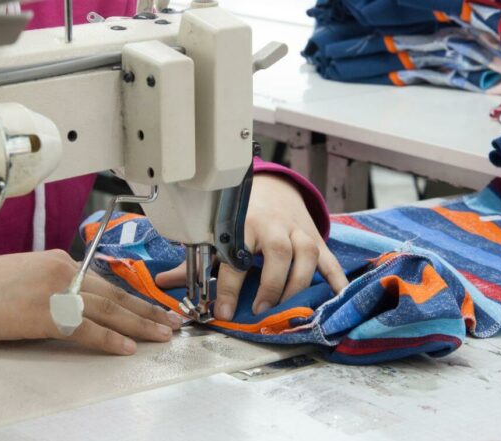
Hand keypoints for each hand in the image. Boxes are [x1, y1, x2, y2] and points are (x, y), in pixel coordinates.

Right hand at [0, 249, 181, 354]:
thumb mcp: (32, 275)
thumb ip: (61, 284)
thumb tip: (82, 302)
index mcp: (63, 261)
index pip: (108, 283)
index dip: (135, 298)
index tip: (155, 308)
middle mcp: (66, 271)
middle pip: (116, 295)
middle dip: (148, 310)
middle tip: (174, 322)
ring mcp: (56, 292)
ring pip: (109, 310)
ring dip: (140, 324)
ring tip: (163, 335)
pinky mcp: (44, 314)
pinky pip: (85, 329)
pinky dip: (109, 339)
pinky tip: (127, 347)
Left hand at [156, 173, 347, 319]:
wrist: (274, 189)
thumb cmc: (243, 216)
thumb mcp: (217, 235)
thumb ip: (195, 262)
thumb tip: (164, 281)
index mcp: (243, 223)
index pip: (235, 257)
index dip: (228, 286)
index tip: (222, 311)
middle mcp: (273, 226)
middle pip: (278, 251)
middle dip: (270, 284)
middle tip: (260, 310)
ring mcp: (298, 231)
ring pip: (306, 254)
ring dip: (298, 284)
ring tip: (289, 309)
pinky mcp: (317, 239)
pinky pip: (330, 259)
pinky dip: (336, 280)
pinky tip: (336, 298)